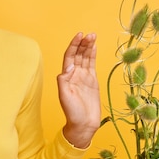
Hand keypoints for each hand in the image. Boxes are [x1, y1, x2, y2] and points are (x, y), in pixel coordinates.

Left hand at [57, 32, 100, 148]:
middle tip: (90, 34)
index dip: (74, 45)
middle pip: (78, 54)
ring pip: (85, 58)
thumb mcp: (65, 96)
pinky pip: (92, 65)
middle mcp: (74, 74)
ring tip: (93, 36)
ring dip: (88, 46)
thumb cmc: (72, 112)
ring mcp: (83, 77)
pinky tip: (94, 47)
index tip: (79, 35)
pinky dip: (93, 55)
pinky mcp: (92, 81)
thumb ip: (64, 80)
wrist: (83, 124)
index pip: (70, 56)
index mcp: (67, 76)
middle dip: (83, 43)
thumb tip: (69, 65)